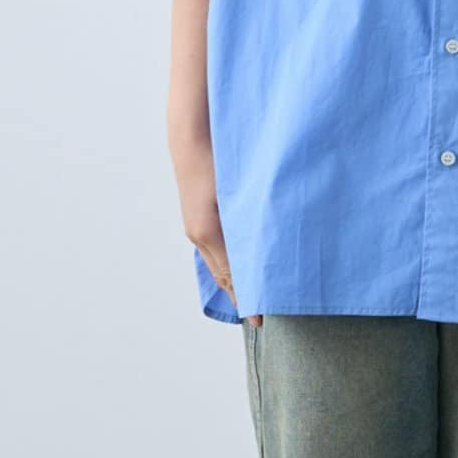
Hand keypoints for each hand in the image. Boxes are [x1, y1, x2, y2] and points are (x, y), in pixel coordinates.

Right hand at [172, 144, 260, 325]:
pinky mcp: (199, 217)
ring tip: (252, 297)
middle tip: (260, 316)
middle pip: (223, 276)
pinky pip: (215, 249)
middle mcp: (200, 235)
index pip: (231, 277)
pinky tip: (241, 265)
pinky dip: (228, 262)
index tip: (260, 320)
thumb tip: (265, 252)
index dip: (246, 299)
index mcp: (208, 233)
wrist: (192, 137)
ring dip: (235, 280)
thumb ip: (250, 224)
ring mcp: (197, 227)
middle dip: (241, 295)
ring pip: (218, 263)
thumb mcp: (238, 194)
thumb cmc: (217, 159)